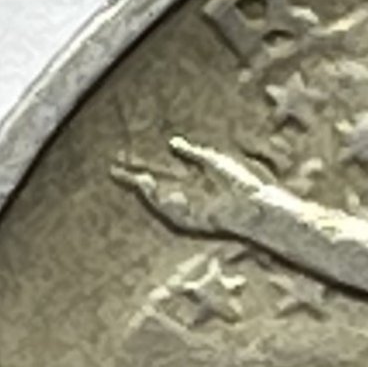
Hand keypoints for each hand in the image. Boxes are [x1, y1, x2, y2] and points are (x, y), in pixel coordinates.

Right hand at [112, 135, 263, 236]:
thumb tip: (172, 142)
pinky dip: (159, 202)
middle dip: (133, 182)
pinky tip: (150, 187)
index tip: (126, 160)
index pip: (162, 174)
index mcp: (193, 184)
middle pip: (155, 190)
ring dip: (145, 191)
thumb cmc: (241, 183)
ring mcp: (190, 213)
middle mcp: (188, 199)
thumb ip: (191, 153)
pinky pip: (169, 214)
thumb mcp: (212, 160)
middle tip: (112, 170)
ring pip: (159, 204)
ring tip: (133, 177)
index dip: (144, 167)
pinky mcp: (194, 223)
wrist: (255, 204)